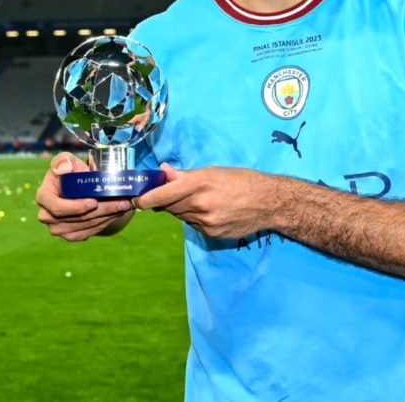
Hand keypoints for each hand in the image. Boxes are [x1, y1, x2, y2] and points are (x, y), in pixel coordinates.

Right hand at [37, 152, 133, 241]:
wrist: (79, 187)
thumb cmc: (72, 171)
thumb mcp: (67, 160)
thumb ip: (63, 160)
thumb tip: (64, 169)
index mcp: (44, 196)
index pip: (57, 207)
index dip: (75, 207)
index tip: (93, 202)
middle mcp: (47, 215)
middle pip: (77, 218)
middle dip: (102, 210)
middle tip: (122, 202)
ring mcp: (58, 228)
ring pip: (87, 225)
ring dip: (108, 216)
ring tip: (125, 205)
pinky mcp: (71, 235)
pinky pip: (90, 231)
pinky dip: (106, 222)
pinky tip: (118, 213)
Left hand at [133, 164, 277, 238]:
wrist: (268, 202)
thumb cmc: (241, 180)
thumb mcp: (213, 171)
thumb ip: (185, 175)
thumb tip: (163, 171)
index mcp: (199, 183)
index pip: (162, 195)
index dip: (145, 199)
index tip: (136, 200)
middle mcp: (200, 204)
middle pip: (169, 206)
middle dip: (165, 201)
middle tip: (168, 193)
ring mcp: (206, 222)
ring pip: (181, 216)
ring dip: (181, 208)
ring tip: (198, 199)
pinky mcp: (211, 234)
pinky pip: (193, 225)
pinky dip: (195, 217)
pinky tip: (210, 210)